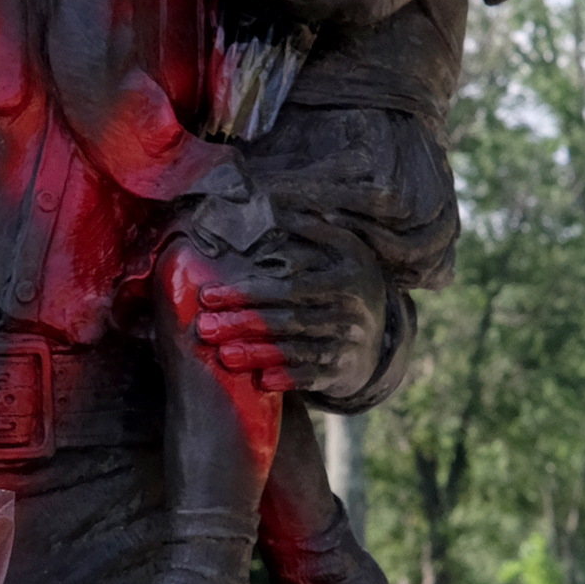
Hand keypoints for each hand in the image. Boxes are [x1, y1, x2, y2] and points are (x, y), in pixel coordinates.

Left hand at [192, 222, 386, 398]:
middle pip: (288, 320)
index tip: (207, 295)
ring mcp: (348, 345)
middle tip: (203, 328)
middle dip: (243, 323)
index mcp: (346, 278)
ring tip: (222, 355)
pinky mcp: (342, 372)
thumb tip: (273, 201)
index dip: (248, 292)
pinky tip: (262, 381)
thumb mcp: (342, 249)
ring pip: (296, 350)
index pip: (289, 288)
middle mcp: (350, 313)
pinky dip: (289, 378)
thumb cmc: (347, 281)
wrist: (381, 331)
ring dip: (257, 353)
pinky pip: (313, 376)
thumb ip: (311, 228)